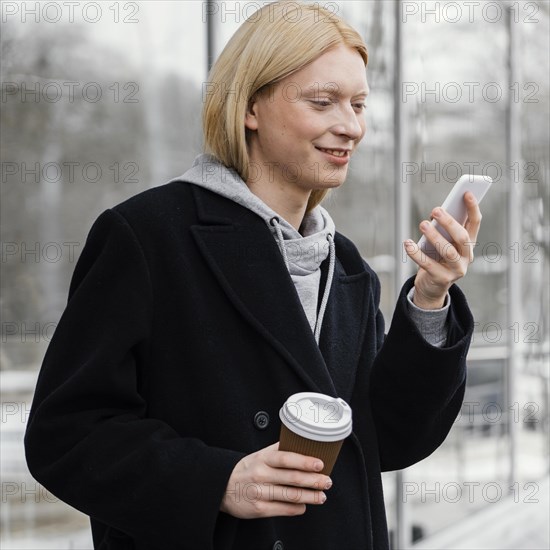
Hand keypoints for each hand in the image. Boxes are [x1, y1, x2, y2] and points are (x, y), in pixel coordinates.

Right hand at [220, 442, 331, 518]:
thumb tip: (301, 442)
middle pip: (292, 478)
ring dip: (310, 496)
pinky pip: (283, 509)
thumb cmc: (246, 469)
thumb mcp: (259, 455)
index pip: (286, 458)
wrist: (223, 486)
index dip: (304, 461)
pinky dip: (297, 508)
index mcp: (262, 459)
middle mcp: (261, 475)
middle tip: (327, 481)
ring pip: (291, 495)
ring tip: (322, 496)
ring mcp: (260, 493)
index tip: (320, 464)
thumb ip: (278, 450)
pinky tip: (304, 505)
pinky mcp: (259, 509)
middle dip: (314, 481)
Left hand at [404, 192, 481, 308]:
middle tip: (435, 210)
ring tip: (423, 224)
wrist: (432, 288)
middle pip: (462, 237)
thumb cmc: (436, 259)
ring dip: (434, 236)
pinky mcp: (442, 279)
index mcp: (468, 245)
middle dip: (449, 222)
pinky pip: (428, 264)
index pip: (475, 224)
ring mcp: (456, 270)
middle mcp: (466, 257)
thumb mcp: (442, 243)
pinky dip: (416, 253)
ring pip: (448, 251)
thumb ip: (443, 230)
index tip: (467, 193)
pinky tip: (407, 243)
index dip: (473, 208)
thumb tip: (437, 213)